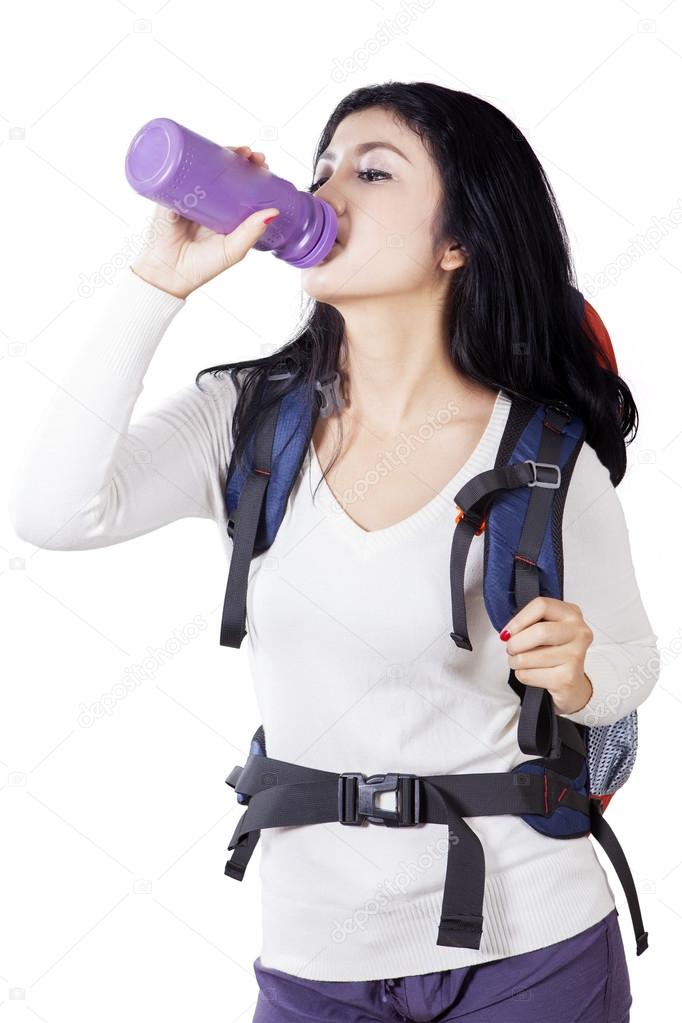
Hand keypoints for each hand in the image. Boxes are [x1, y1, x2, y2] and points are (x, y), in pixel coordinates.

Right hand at [130, 145, 277, 298]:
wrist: (167, 273)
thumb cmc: (201, 267)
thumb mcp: (233, 250)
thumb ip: (251, 233)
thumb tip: (275, 212)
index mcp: (224, 215)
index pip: (241, 187)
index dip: (253, 175)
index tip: (264, 167)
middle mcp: (208, 202)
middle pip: (225, 172)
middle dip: (241, 159)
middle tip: (254, 156)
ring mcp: (189, 195)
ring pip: (206, 167)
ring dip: (223, 153)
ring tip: (239, 151)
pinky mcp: (170, 193)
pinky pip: (180, 170)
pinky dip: (192, 155)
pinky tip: (206, 146)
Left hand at [499, 596, 593, 714]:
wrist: (573, 683)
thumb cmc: (555, 653)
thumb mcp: (548, 629)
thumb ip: (530, 624)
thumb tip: (508, 634)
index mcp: (571, 614)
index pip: (541, 606)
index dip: (519, 619)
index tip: (508, 631)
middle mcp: (578, 632)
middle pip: (539, 631)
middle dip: (516, 642)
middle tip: (511, 648)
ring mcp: (575, 655)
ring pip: (528, 657)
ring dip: (515, 661)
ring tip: (519, 661)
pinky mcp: (567, 678)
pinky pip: (529, 674)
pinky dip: (522, 674)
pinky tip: (531, 672)